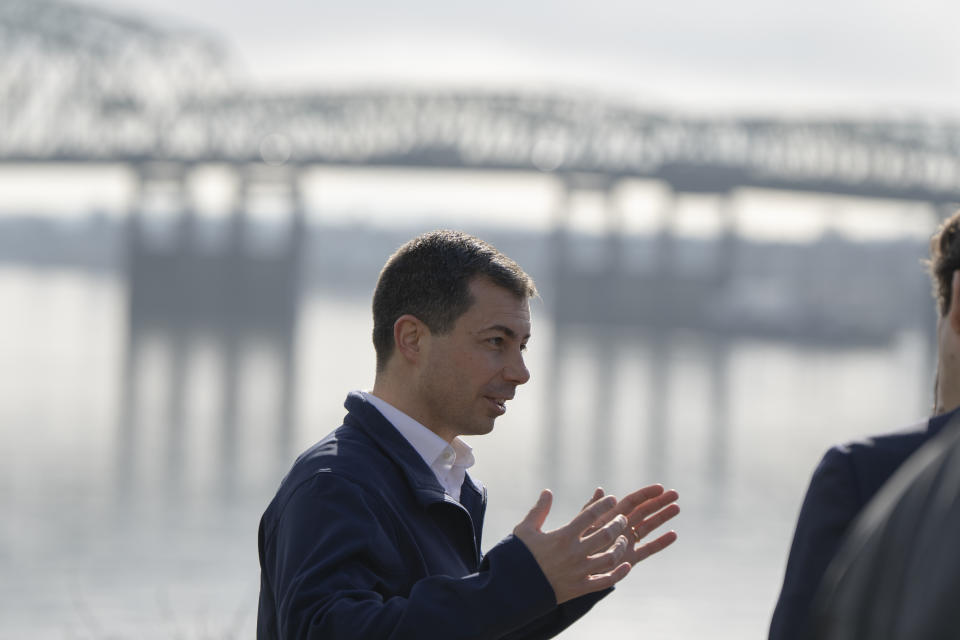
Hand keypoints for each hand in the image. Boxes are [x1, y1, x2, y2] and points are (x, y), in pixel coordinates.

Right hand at [513, 490, 631, 603]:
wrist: (515, 587)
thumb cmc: (520, 555)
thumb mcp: (526, 529)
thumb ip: (539, 510)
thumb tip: (548, 492)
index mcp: (563, 536)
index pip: (589, 515)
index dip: (603, 505)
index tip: (612, 499)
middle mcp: (574, 553)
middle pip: (605, 535)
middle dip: (617, 524)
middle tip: (622, 518)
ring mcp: (579, 572)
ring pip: (610, 558)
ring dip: (620, 547)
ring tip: (623, 539)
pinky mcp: (581, 588)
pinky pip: (606, 581)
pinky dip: (619, 574)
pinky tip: (627, 566)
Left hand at [583, 485, 679, 564]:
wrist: (573, 568)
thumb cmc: (574, 544)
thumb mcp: (582, 524)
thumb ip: (591, 508)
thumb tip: (600, 490)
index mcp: (611, 516)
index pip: (632, 502)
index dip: (645, 494)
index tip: (660, 487)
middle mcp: (621, 526)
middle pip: (643, 512)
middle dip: (659, 502)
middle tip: (675, 494)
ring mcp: (628, 541)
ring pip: (648, 527)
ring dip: (662, 518)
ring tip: (677, 508)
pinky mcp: (631, 557)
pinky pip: (648, 549)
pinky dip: (660, 542)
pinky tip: (673, 535)